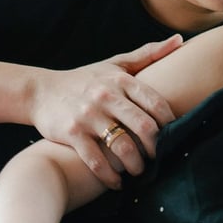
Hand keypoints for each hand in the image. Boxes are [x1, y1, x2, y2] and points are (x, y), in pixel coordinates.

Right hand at [29, 35, 182, 187]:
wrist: (42, 91)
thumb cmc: (86, 79)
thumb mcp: (116, 63)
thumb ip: (149, 53)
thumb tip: (181, 40)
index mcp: (121, 80)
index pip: (156, 103)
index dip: (170, 123)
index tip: (173, 135)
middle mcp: (106, 96)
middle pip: (143, 127)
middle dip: (156, 148)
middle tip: (159, 158)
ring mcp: (88, 115)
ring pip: (122, 146)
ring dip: (135, 165)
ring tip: (139, 171)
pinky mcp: (71, 134)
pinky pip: (96, 161)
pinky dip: (109, 177)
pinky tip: (117, 182)